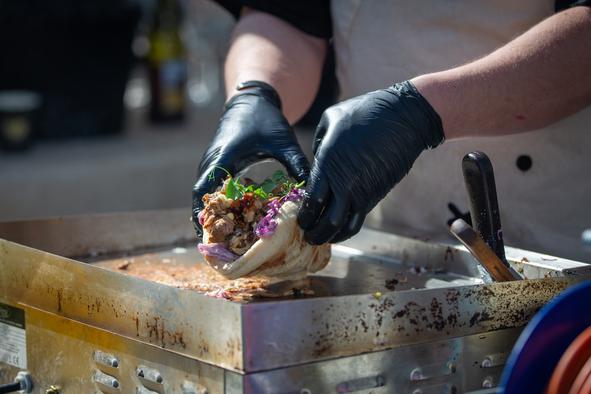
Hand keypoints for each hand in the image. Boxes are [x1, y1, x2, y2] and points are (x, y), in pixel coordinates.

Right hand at [192, 82, 309, 239]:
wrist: (252, 98)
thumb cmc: (265, 118)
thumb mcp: (283, 141)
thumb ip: (296, 163)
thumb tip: (311, 189)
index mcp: (223, 158)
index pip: (203, 192)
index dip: (202, 215)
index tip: (206, 236)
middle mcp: (211, 162)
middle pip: (201, 198)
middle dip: (208, 221)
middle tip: (219, 245)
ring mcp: (212, 162)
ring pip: (205, 193)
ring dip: (212, 212)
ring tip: (224, 237)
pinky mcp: (218, 163)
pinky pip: (212, 187)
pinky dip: (218, 203)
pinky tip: (232, 217)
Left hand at [298, 81, 444, 243]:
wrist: (404, 118)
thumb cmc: (365, 112)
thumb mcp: (331, 119)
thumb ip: (318, 144)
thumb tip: (316, 161)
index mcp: (328, 163)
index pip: (311, 200)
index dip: (304, 215)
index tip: (299, 219)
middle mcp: (344, 182)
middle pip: (325, 221)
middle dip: (314, 233)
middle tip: (307, 237)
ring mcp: (362, 191)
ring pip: (343, 227)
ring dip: (331, 237)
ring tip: (322, 239)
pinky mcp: (377, 194)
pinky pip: (358, 219)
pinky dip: (346, 229)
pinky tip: (339, 229)